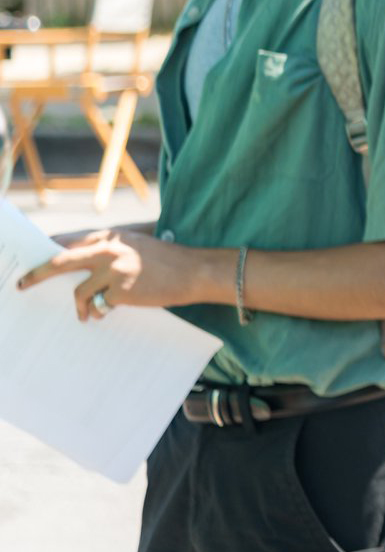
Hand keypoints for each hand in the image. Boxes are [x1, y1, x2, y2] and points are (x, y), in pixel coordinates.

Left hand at [16, 227, 206, 321]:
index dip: (48, 251)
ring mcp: (114, 270)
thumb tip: (81, 267)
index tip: (34, 261)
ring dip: (81, 306)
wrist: (195, 271)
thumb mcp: (137, 245)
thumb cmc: (169, 261)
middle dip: (37, 275)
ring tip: (86, 314)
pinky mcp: (121, 290)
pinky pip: (100, 306)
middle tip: (22, 284)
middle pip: (60, 262)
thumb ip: (110, 250)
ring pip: (79, 292)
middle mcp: (108, 250)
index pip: (68, 242)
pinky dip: (102, 312)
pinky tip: (112, 312)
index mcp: (110, 237)